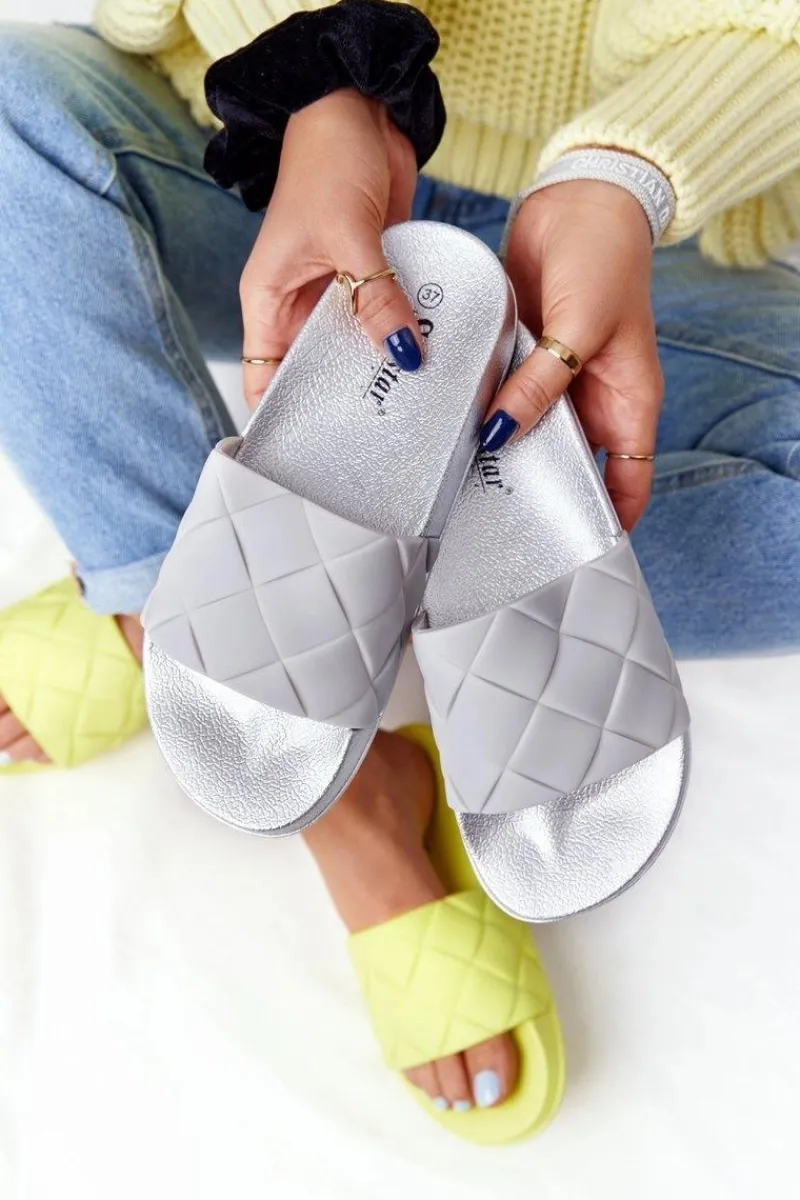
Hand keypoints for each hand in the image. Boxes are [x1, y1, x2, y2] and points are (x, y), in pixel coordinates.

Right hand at [239, 88, 421, 410]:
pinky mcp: (372, 275)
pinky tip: (432, 357)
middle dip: (347, 397)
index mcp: (269, 301)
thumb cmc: (326, 160)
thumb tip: (405, 354)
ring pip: (358, 346)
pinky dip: (405, 333)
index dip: (285, 415)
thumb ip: (376, 297)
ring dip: (384, 366)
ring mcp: (338, 291)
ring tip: (415, 405)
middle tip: (385, 433)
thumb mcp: (347, 236)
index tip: (314, 452)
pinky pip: (388, 316)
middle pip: (318, 369)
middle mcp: (300, 304)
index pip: (266, 378)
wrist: (358, 106)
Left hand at [486, 179, 662, 530]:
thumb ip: (541, 385)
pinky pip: (498, 396)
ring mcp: (552, 380)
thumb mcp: (579, 328)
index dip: (602, 518)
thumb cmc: (605, 259)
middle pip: (564, 466)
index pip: (625, 482)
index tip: (565, 545)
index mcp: (626, 405)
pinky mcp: (519, 357)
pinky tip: (446, 431)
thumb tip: (499, 436)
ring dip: (497, 453)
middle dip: (533, 492)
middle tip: (486, 522)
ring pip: (525, 435)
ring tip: (455, 487)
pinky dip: (479, 412)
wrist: (579, 198)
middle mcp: (589, 401)